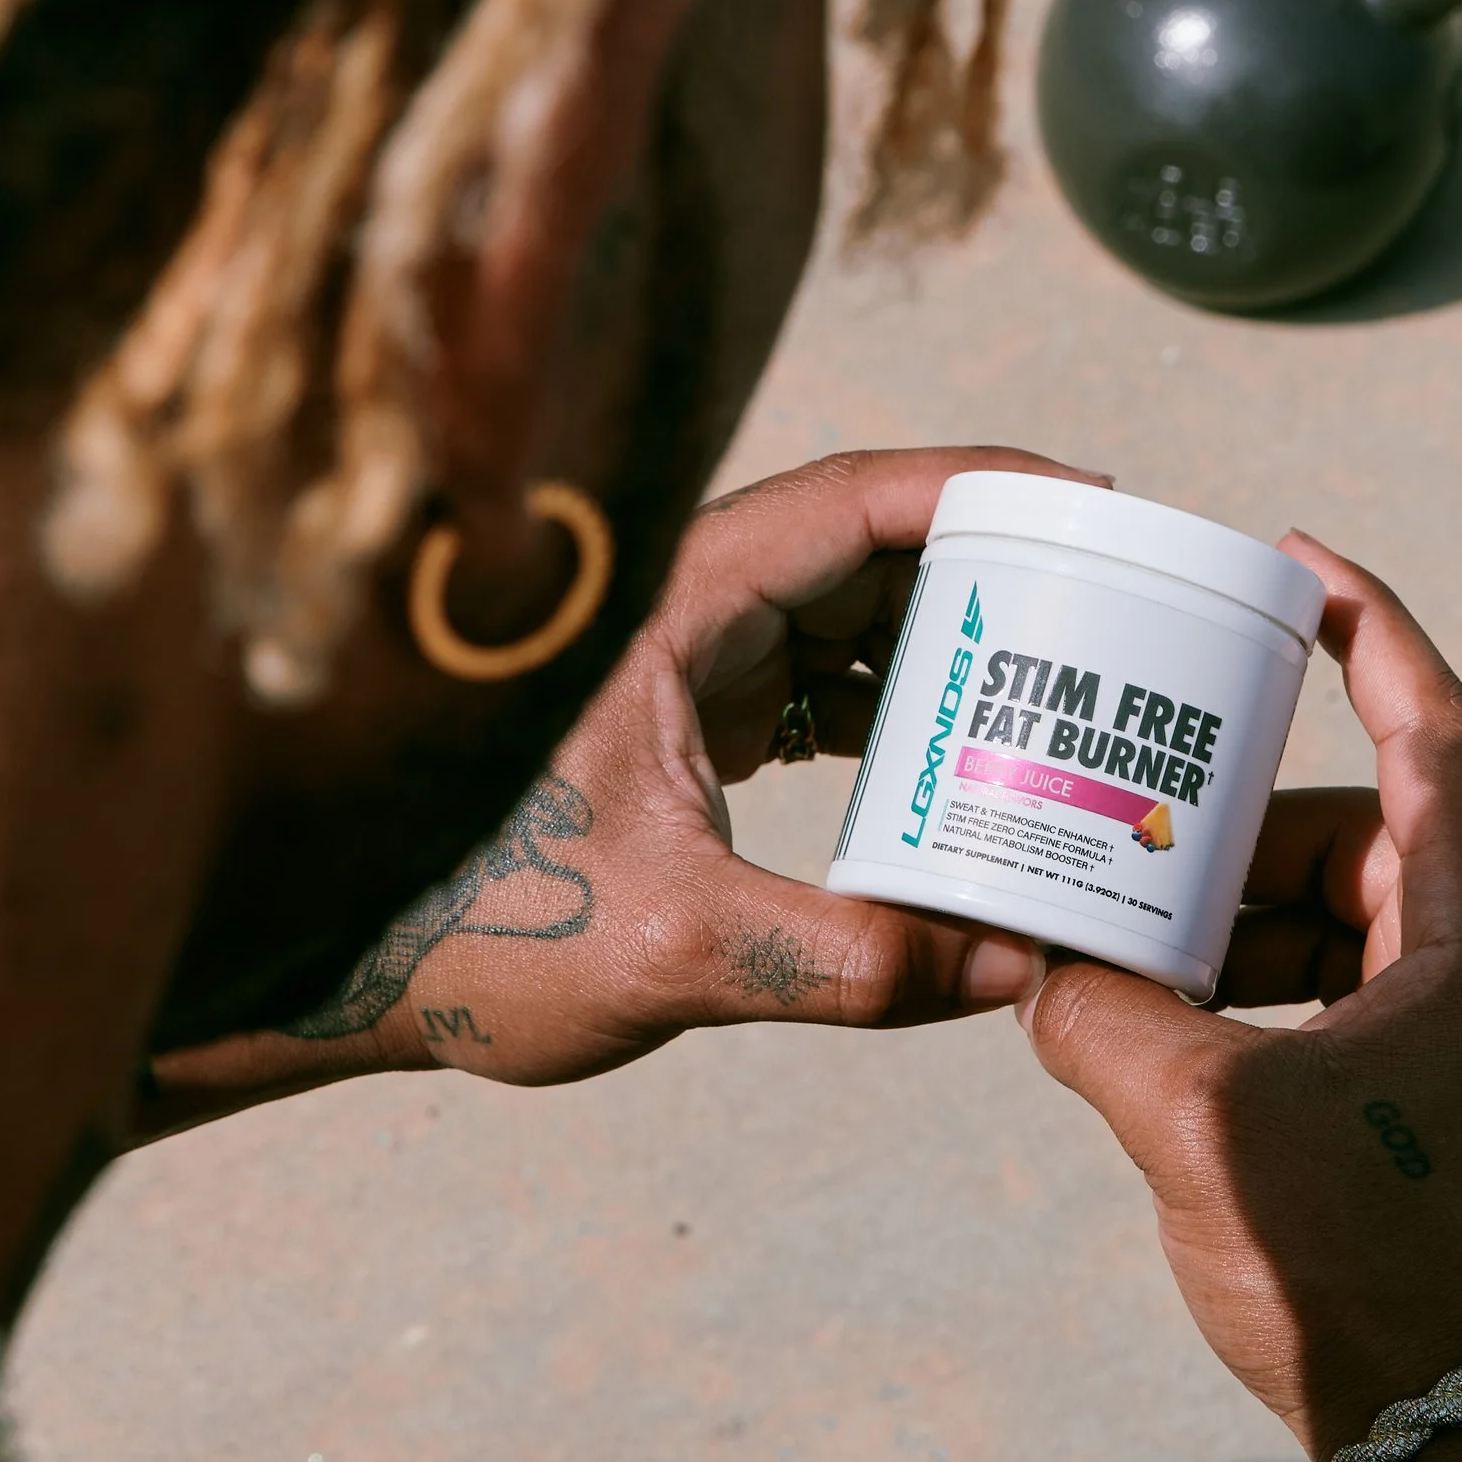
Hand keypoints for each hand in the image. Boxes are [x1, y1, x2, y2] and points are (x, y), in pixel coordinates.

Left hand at [152, 448, 1097, 1105]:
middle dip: (997, 570)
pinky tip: (969, 759)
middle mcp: (678, 612)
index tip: (1097, 507)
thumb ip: (845, 960)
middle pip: (871, 545)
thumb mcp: (673, 949)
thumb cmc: (466, 934)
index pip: (853, 501)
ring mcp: (680, 664)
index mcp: (672, 609)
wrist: (345, 971)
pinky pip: (818, 681)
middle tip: (1116, 608)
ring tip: (1067, 687)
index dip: (985, 490)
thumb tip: (1008, 967)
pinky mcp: (681, 723)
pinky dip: (899, 708)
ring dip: (952, 645)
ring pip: (848, 614)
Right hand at [1019, 538, 1461, 1461]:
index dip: (1366, 631)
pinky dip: (1273, 1000)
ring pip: (1360, 928)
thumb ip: (1105, 1022)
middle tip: (1129, 812)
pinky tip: (1173, 1030)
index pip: (1434, 729)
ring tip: (1125, 935)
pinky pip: (1363, 1007)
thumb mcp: (1204, 1128)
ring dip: (1246, 924)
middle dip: (1244, 823)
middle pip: (1374, 836)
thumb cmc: (1367, 1278)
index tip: (1291, 564)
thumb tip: (1039, 972)